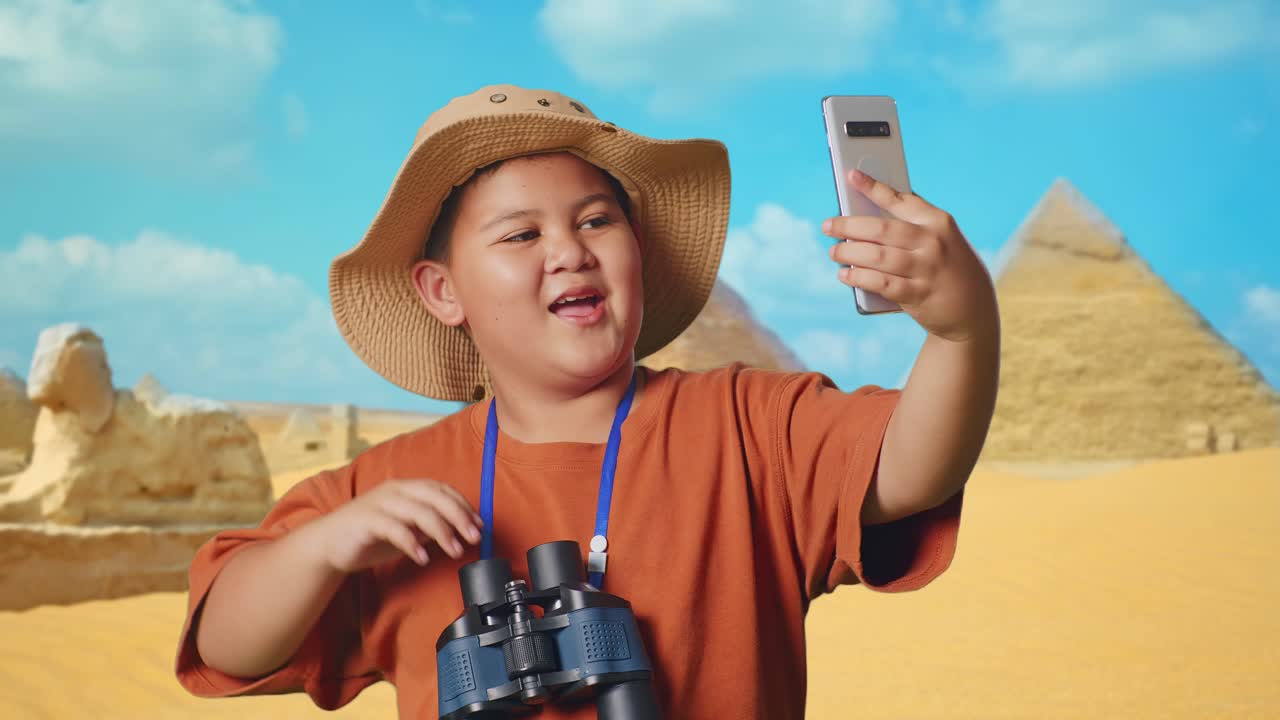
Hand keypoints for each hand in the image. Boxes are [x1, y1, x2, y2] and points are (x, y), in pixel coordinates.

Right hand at [312, 479, 483, 572]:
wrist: (327, 545)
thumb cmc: (369, 536)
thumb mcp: (406, 530)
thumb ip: (428, 528)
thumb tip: (459, 531)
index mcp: (406, 488)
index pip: (442, 490)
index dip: (463, 506)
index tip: (479, 525)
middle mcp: (395, 490)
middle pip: (435, 497)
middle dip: (459, 517)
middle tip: (473, 538)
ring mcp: (380, 503)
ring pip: (419, 511)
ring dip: (442, 532)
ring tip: (454, 551)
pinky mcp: (366, 520)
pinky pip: (395, 528)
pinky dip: (412, 543)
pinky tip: (422, 558)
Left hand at [823, 169, 997, 343]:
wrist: (973, 309)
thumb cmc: (949, 267)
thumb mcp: (943, 239)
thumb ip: (913, 225)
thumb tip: (867, 213)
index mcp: (938, 222)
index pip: (901, 199)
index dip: (873, 187)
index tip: (852, 176)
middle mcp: (933, 243)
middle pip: (881, 229)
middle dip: (849, 226)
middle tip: (828, 226)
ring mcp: (926, 270)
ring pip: (877, 256)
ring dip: (849, 252)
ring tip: (834, 252)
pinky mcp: (917, 295)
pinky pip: (880, 283)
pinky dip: (859, 277)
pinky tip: (846, 274)